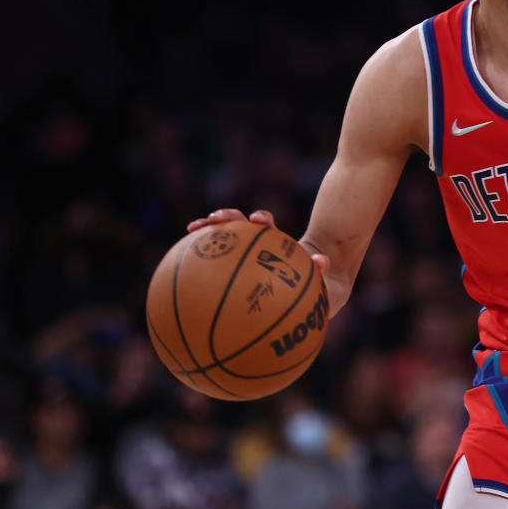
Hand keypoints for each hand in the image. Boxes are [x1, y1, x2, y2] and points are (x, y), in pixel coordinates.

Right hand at [186, 209, 328, 274]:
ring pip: (229, 240)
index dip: (262, 220)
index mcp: (281, 249)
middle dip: (230, 218)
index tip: (256, 218)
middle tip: (215, 217)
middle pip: (243, 226)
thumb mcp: (327, 278)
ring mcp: (252, 255)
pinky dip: (203, 260)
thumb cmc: (322, 284)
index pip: (268, 227)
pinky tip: (180, 266)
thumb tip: (322, 260)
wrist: (316, 291)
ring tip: (194, 227)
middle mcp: (263, 246)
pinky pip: (222, 266)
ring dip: (213, 232)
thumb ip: (323, 271)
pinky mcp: (246, 270)